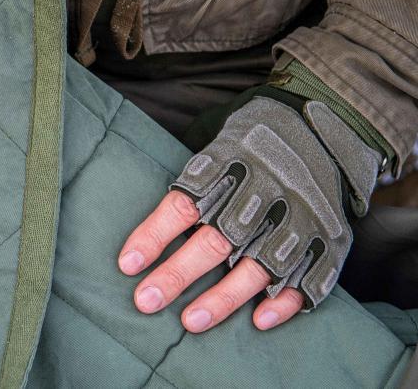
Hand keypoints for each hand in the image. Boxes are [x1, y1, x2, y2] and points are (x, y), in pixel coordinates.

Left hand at [117, 97, 380, 333]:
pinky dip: (285, 301)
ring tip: (190, 322)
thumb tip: (143, 240)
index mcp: (228, 168)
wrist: (320, 131)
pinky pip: (309, 277)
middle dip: (178, 274)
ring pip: (257, 266)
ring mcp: (298, 220)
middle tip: (145, 301)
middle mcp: (262, 195)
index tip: (127, 265)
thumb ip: (189, 191)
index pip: (183, 205)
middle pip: (215, 241)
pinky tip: (259, 321)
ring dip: (223, 298)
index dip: (154, 235)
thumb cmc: (248, 151)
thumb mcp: (216, 152)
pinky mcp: (327, 240)